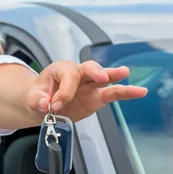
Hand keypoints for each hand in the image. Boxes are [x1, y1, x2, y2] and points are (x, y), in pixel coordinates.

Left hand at [25, 60, 147, 121]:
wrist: (43, 104)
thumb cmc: (39, 96)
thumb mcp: (32, 98)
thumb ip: (37, 100)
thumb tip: (46, 103)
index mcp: (61, 69)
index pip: (67, 76)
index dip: (64, 91)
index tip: (54, 106)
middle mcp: (78, 73)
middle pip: (88, 68)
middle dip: (95, 72)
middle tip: (100, 78)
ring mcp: (89, 84)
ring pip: (103, 77)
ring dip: (113, 75)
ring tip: (125, 72)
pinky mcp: (97, 97)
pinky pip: (113, 94)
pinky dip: (126, 92)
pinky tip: (140, 92)